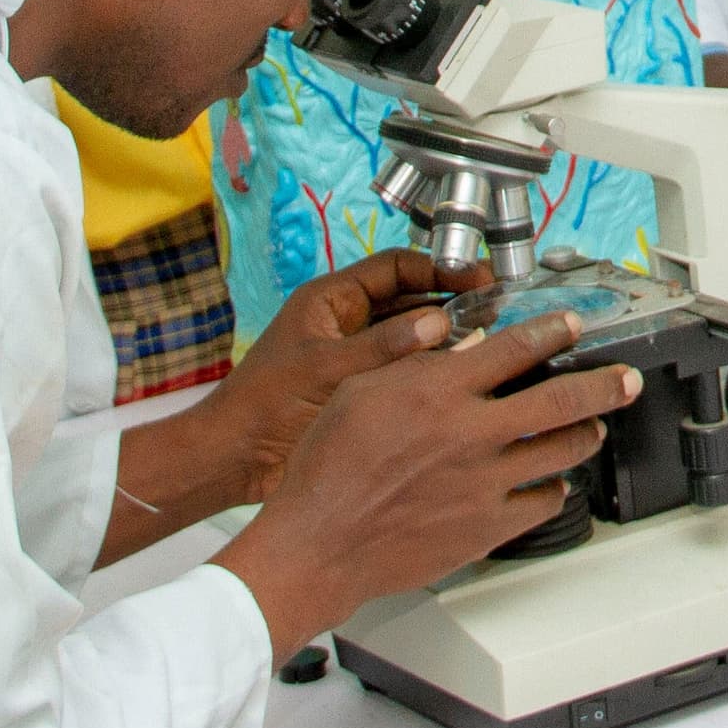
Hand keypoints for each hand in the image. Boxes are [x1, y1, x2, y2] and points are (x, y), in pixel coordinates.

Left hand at [207, 248, 494, 504]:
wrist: (234, 461)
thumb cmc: (265, 406)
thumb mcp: (327, 368)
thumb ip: (384, 345)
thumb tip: (439, 321)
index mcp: (331, 301)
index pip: (395, 267)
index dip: (437, 266)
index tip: (476, 276)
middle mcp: (348, 323)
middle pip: (410, 298)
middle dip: (449, 300)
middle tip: (493, 308)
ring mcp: (358, 358)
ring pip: (412, 335)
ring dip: (445, 336)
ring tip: (486, 341)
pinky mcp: (365, 391)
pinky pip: (407, 370)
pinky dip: (433, 370)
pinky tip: (461, 375)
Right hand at [214, 312, 639, 665]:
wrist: (318, 544)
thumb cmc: (327, 469)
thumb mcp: (359, 391)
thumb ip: (415, 366)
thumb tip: (458, 346)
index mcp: (440, 390)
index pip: (517, 347)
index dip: (554, 331)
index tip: (573, 326)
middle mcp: (472, 432)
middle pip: (564, 398)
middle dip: (606, 383)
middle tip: (627, 379)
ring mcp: (486, 482)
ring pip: (564, 450)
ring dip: (585, 434)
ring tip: (591, 428)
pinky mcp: (488, 526)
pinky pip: (543, 502)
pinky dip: (553, 488)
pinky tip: (550, 482)